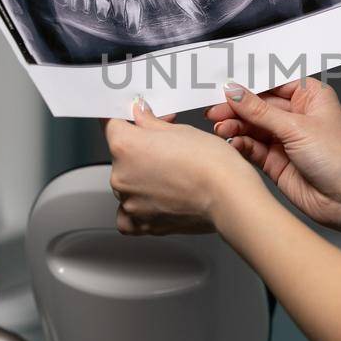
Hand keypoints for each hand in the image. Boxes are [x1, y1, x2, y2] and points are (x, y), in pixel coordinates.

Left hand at [101, 99, 254, 235]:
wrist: (229, 198)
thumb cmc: (212, 164)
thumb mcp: (181, 131)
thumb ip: (151, 124)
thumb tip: (139, 116)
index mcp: (126, 146)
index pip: (111, 125)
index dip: (128, 119)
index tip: (136, 119)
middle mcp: (120, 175)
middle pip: (120, 156)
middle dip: (140, 150)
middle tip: (168, 148)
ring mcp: (129, 202)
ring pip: (126, 185)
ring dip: (141, 179)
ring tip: (171, 176)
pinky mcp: (141, 224)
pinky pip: (127, 216)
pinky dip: (136, 209)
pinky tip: (154, 200)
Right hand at [204, 77, 340, 240]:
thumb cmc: (340, 159)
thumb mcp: (296, 127)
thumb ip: (260, 111)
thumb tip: (235, 92)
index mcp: (310, 97)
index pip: (272, 84)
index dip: (248, 85)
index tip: (224, 85)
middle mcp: (297, 116)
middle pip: (258, 106)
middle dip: (236, 108)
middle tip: (214, 111)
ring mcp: (286, 139)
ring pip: (252, 127)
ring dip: (235, 127)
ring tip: (220, 129)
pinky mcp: (277, 161)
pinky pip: (252, 148)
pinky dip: (241, 144)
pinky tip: (233, 143)